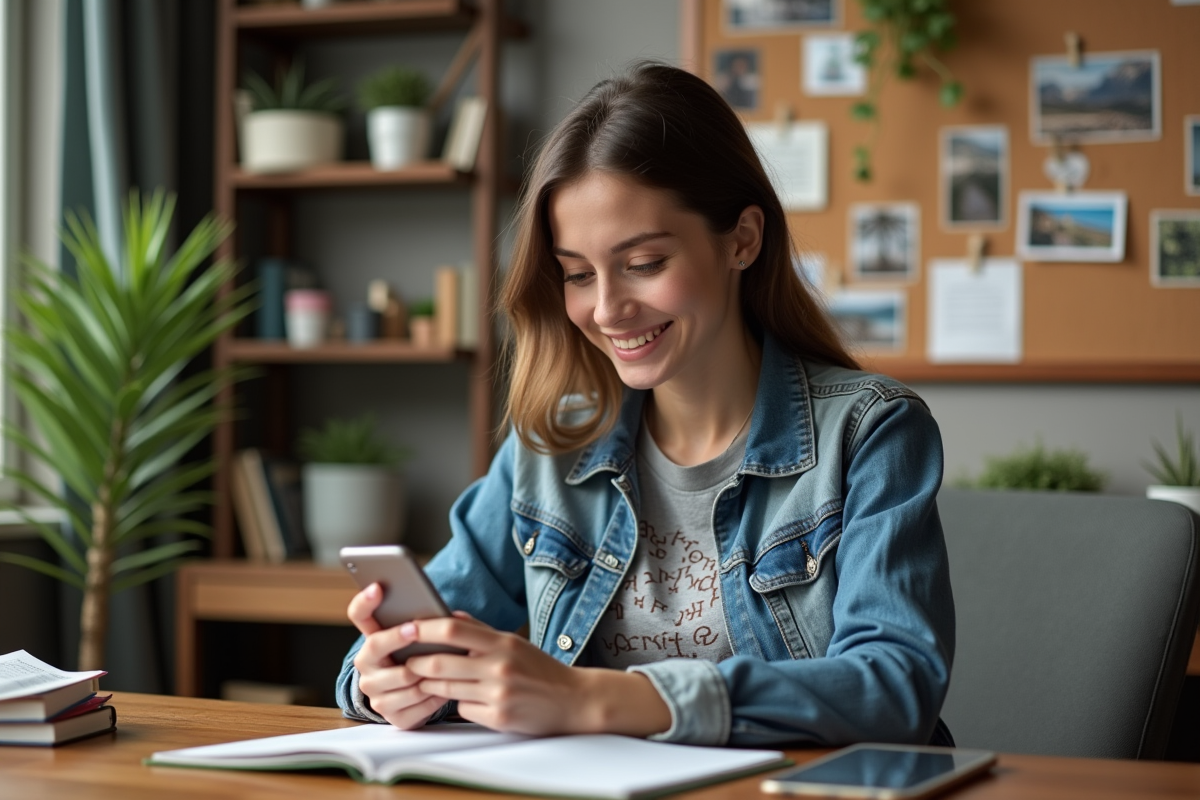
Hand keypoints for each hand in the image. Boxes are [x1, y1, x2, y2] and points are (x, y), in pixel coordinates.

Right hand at [347, 583, 447, 728]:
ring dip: (426, 671)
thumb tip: (447, 615)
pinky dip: (434, 696)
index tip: (378, 587)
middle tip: (415, 629)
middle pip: (375, 645)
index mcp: (372, 641)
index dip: (365, 600)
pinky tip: (446, 688)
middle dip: (397, 637)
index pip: (359, 615)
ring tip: (447, 663)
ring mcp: (375, 693)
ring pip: (402, 677)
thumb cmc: (425, 659)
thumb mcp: (422, 641)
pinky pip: (416, 704)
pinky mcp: (391, 716)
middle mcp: (366, 666)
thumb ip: (424, 624)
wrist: (420, 700)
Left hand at [402, 613, 671, 736]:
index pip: (453, 629)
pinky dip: (459, 704)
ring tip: (426, 680)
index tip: (405, 628)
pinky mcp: (498, 716)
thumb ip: (481, 630)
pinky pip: (463, 709)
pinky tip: (469, 701)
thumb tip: (450, 615)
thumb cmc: (540, 669)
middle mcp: (498, 666)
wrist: (574, 700)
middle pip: (440, 662)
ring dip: (432, 685)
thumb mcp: (514, 643)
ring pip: (446, 688)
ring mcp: (497, 693)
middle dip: (417, 663)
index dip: (424, 628)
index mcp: (502, 642)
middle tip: (405, 662)